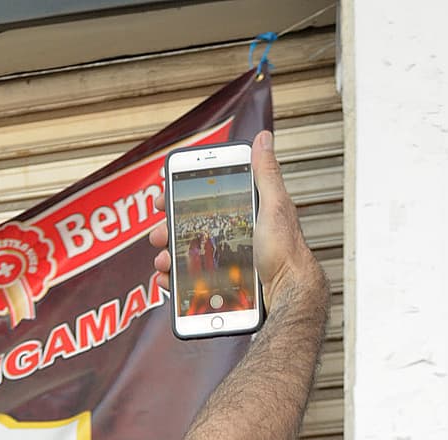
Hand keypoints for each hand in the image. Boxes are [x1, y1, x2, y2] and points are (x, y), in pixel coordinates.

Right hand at [150, 132, 323, 314]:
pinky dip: (175, 280)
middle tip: (159, 233)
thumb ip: (266, 174)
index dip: (182, 196)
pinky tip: (167, 279)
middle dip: (169, 229)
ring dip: (169, 255)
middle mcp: (233, 237)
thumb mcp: (275, 205)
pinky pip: (191, 282)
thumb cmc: (286, 253)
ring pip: (187, 256)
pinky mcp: (221, 287)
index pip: (207, 200)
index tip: (164, 197)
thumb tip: (264, 139)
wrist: (288, 293)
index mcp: (244, 215)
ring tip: (164, 260)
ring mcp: (226, 263)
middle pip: (192, 229)